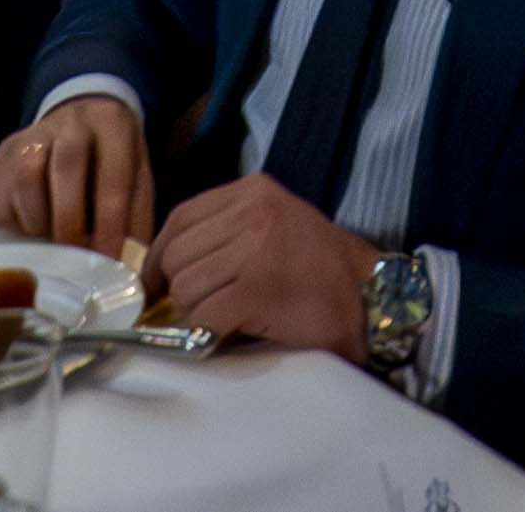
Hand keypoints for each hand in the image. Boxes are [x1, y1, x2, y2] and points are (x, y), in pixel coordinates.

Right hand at [0, 94, 153, 251]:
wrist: (81, 118)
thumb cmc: (111, 159)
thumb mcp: (137, 176)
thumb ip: (134, 216)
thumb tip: (126, 265)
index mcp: (111, 123)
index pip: (112, 175)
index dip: (110, 223)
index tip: (108, 259)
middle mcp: (71, 121)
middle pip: (66, 167)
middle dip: (70, 222)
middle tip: (75, 260)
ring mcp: (33, 134)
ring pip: (26, 177)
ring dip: (39, 223)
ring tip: (52, 247)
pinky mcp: (5, 152)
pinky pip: (2, 194)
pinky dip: (16, 224)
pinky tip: (32, 236)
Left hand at [134, 179, 375, 361]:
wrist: (370, 299)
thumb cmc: (315, 269)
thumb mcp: (270, 226)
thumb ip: (225, 231)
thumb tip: (163, 265)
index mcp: (253, 192)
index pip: (180, 219)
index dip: (158, 258)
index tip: (154, 286)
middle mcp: (254, 212)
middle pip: (176, 255)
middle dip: (179, 289)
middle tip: (202, 308)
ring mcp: (257, 249)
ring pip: (185, 286)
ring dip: (195, 312)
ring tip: (225, 318)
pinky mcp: (258, 289)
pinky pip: (204, 314)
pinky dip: (207, 332)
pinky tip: (230, 332)